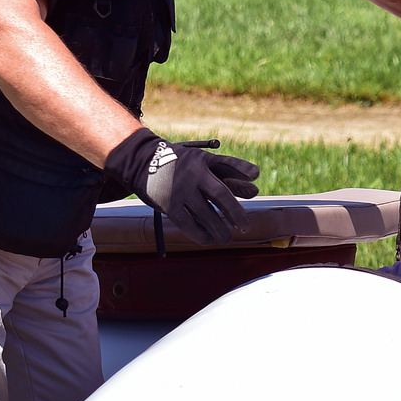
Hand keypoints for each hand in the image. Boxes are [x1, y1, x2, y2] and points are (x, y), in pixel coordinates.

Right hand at [106, 128, 259, 245]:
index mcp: (203, 162)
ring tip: (227, 238)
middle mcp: (193, 175)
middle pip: (220, 195)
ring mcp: (180, 190)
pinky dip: (200, 234)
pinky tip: (209, 240)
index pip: (227, 168)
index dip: (242, 175)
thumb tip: (257, 183)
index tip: (256, 185)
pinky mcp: (168, 205)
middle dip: (235, 213)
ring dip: (219, 229)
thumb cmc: (182, 164)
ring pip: (206, 213)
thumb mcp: (204, 161)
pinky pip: (188, 224)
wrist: (143, 162)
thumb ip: (229, 171)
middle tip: (245, 227)